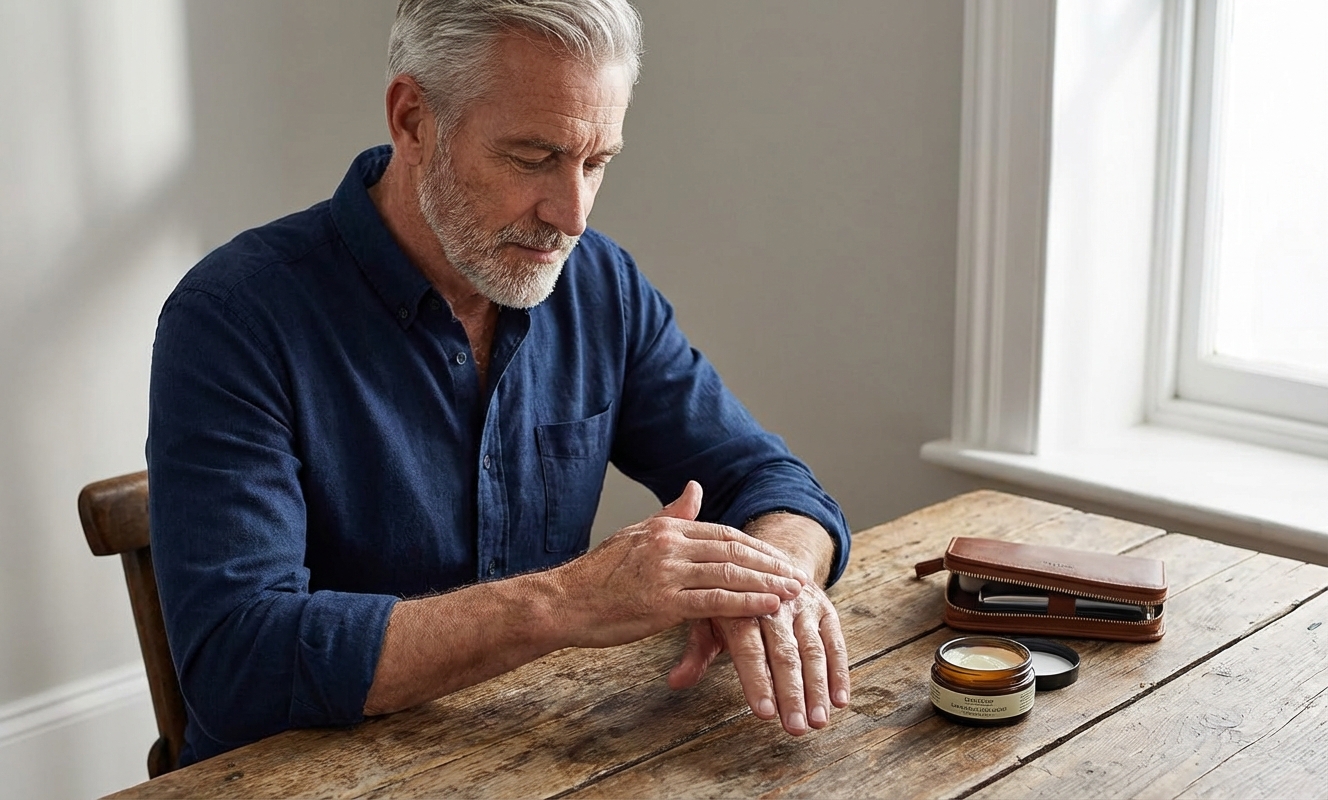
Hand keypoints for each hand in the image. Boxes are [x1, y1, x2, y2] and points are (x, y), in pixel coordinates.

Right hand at [553, 481, 810, 648]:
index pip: (723, 533)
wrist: (563, 603)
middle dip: (770, 564)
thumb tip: (694, 487)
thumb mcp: (635, 536)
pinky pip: (715, 601)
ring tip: (794, 591)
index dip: (756, 547)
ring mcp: (667, 573)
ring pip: (730, 574)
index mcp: (665, 529)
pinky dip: (747, 603)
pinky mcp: (663, 603)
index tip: (780, 559)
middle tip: (799, 575)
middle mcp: (670, 545)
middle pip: (734, 551)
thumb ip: (671, 514)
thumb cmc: (596, 577)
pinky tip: (769, 607)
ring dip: (767, 582)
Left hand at [667, 582, 849, 734]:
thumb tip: (676, 682)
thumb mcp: (708, 619)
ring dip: (817, 687)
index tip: (764, 712)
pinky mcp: (825, 609)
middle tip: (795, 726)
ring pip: (812, 649)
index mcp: (738, 606)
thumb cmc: (731, 599)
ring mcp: (802, 606)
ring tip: (818, 721)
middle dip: (791, 691)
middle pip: (784, 651)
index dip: (757, 679)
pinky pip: (835, 642)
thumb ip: (696, 652)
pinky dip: (839, 671)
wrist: (769, 558)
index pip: (749, 647)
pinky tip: (840, 699)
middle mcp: (773, 605)